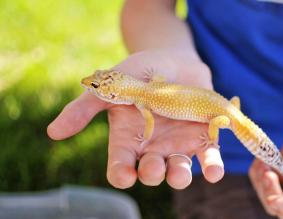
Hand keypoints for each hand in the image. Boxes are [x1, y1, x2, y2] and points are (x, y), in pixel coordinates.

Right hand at [47, 50, 224, 188]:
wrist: (175, 59)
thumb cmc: (140, 71)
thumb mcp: (112, 85)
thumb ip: (86, 107)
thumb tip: (53, 132)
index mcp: (128, 138)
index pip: (120, 166)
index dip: (121, 175)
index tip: (125, 176)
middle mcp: (153, 147)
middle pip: (150, 172)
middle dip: (152, 174)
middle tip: (154, 168)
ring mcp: (178, 144)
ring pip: (178, 172)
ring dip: (179, 177)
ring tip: (180, 173)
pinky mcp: (203, 137)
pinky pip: (208, 158)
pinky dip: (211, 167)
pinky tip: (213, 171)